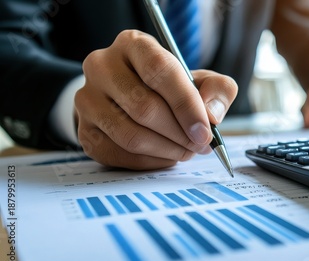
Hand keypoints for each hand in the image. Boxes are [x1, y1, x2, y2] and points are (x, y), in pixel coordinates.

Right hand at [74, 30, 236, 169]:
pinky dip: (150, 161)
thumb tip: (212, 115)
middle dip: (179, 133)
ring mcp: (87, 99)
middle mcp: (102, 66)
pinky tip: (166, 156)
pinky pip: (119, 154)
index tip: (205, 131)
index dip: (186, 104)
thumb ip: (217, 90)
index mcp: (133, 44)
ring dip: (166, 150)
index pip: (158, 70)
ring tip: (186, 151)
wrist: (130, 98)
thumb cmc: (169, 87)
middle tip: (200, 145)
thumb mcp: (200, 80)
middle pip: (144, 107)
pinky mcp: (84, 130)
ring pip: (130, 135)